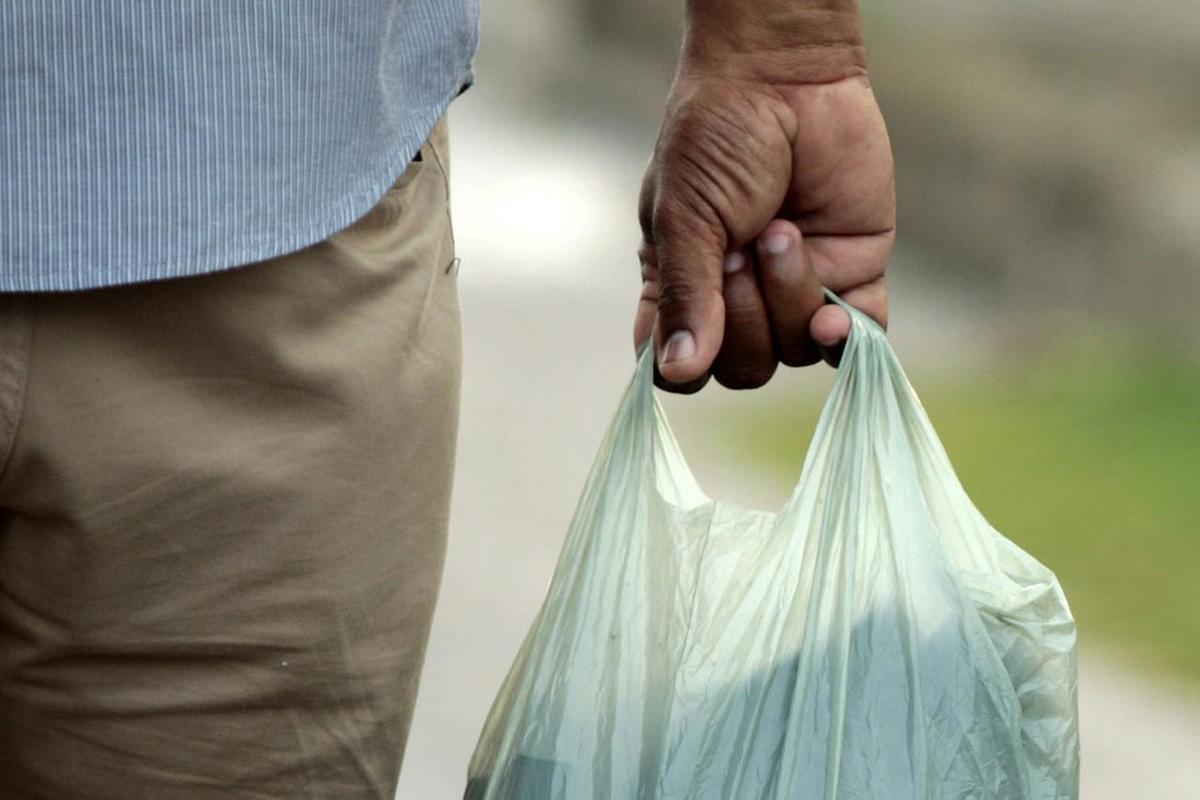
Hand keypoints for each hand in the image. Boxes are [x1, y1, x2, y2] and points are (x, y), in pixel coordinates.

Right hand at [635, 46, 894, 391]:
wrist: (786, 78)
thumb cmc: (716, 138)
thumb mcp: (683, 216)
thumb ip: (686, 297)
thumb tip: (678, 372)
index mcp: (683, 288)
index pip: (680, 368)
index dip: (686, 366)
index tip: (691, 332)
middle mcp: (739, 299)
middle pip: (744, 370)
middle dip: (744, 317)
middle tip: (739, 247)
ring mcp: (797, 290)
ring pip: (797, 352)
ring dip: (788, 296)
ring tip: (782, 230)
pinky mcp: (852, 272)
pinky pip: (855, 336)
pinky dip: (844, 335)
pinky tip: (832, 316)